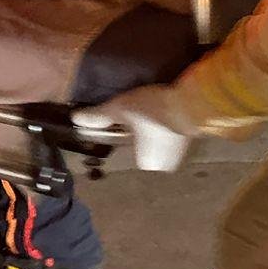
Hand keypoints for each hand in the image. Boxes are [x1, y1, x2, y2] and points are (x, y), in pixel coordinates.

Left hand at [73, 85, 191, 171]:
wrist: (191, 102)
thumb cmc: (152, 111)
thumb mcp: (120, 109)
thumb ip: (99, 116)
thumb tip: (75, 118)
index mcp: (146, 164)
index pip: (128, 149)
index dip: (126, 131)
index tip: (127, 118)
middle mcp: (164, 166)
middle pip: (145, 146)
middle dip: (141, 132)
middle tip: (140, 112)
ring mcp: (181, 155)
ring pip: (159, 142)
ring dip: (155, 129)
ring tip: (151, 110)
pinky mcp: (192, 142)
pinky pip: (172, 136)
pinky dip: (167, 127)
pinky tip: (165, 112)